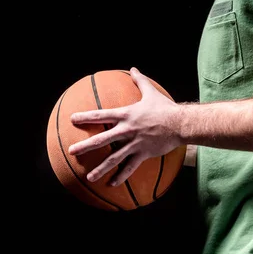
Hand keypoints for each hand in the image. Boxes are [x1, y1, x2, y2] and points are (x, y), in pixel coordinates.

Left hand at [68, 67, 181, 185]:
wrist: (179, 124)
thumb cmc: (165, 108)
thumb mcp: (151, 92)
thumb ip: (140, 81)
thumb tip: (133, 69)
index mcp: (125, 115)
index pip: (101, 115)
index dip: (85, 117)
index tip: (72, 119)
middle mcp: (126, 130)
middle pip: (101, 140)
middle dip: (85, 146)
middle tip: (72, 151)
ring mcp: (134, 144)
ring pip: (113, 158)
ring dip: (100, 168)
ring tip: (89, 177)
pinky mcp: (142, 154)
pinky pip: (129, 168)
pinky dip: (120, 177)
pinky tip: (111, 184)